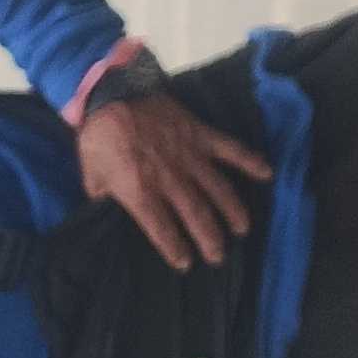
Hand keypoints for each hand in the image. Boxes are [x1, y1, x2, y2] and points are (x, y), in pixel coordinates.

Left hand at [76, 92, 269, 270]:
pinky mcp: (201, 134)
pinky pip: (230, 149)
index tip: (185, 263)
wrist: (115, 94)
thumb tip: (109, 211)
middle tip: (219, 256)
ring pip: (217, 188)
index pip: (161, 228)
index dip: (174, 248)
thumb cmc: (100, 137)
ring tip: (242, 229)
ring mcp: (190, 155)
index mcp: (140, 190)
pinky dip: (250, 161)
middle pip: (195, 213)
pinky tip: (267, 173)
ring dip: (232, 210)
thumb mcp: (91, 175)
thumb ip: (104, 197)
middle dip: (209, 238)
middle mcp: (170, 177)